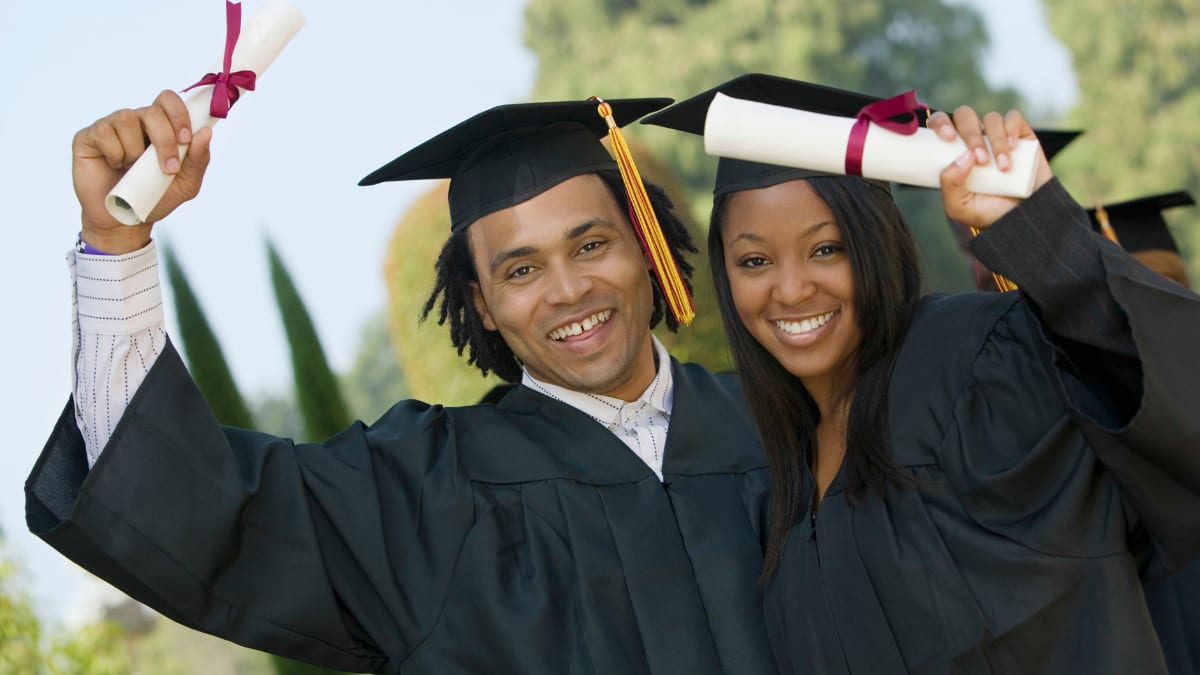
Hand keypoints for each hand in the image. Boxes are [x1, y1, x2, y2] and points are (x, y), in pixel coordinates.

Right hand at [73, 90, 212, 253]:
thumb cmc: (154, 198)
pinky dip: (115, 153)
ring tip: (134, 169)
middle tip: (167, 168)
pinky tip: (114, 165)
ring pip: (127, 118)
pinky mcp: (88, 137)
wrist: (125, 220)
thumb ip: (198, 160)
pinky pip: (104, 132)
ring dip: (136, 150)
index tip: (185, 139)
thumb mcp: (185, 185)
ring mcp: (110, 126)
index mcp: (159, 126)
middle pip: (151, 111)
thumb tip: (206, 133)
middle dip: (164, 140)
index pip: (168, 100)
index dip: (178, 113)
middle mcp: (135, 121)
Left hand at [929, 106, 1053, 229]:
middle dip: (971, 135)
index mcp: (952, 150)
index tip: (947, 138)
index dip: (941, 123)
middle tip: (981, 160)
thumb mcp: (959, 207)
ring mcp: (997, 135)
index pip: (940, 123)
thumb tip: (963, 157)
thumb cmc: (987, 212)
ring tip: (1004, 168)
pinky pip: (1014, 117)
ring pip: (991, 119)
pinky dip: (1012, 129)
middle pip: (965, 116)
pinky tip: (1013, 147)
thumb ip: (950, 185)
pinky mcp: (1021, 135)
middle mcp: (974, 138)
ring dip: (996, 141)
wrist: (1023, 217)